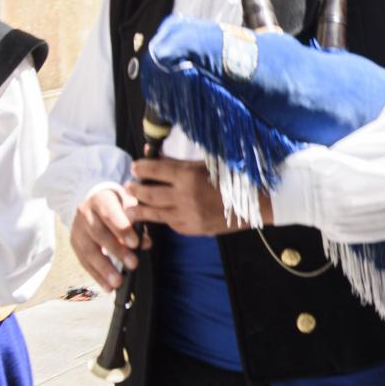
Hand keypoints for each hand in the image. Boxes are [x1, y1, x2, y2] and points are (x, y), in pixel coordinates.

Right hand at [70, 182, 140, 291]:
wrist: (92, 199)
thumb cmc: (117, 204)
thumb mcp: (128, 205)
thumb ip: (137, 222)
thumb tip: (146, 243)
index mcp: (100, 200)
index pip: (110, 214)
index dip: (122, 229)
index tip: (135, 244)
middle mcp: (85, 213)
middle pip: (98, 234)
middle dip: (116, 251)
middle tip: (133, 264)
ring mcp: (77, 229)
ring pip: (88, 250)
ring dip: (104, 269)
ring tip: (117, 282)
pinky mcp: (74, 243)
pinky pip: (84, 262)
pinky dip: (97, 276)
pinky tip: (107, 287)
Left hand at [127, 157, 252, 235]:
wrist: (256, 203)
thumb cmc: (233, 177)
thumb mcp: (206, 164)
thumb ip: (179, 163)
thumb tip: (155, 157)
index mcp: (188, 176)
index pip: (154, 171)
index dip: (141, 168)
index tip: (135, 167)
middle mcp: (184, 197)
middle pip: (148, 194)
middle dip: (135, 190)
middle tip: (128, 187)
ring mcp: (187, 216)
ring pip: (155, 213)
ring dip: (140, 209)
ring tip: (130, 208)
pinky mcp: (193, 229)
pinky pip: (170, 223)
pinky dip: (162, 218)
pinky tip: (157, 215)